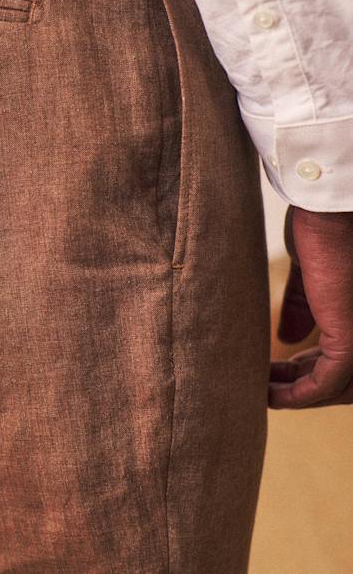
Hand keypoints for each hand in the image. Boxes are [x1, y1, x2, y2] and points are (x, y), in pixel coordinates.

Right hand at [268, 205, 352, 408]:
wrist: (326, 214)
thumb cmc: (322, 230)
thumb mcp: (311, 277)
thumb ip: (305, 307)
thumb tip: (289, 338)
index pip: (345, 356)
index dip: (312, 367)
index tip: (280, 371)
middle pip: (345, 378)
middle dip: (304, 384)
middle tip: (269, 385)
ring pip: (339, 387)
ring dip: (300, 394)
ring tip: (266, 392)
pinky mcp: (350, 341)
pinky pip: (326, 383)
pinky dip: (299, 395)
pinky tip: (273, 394)